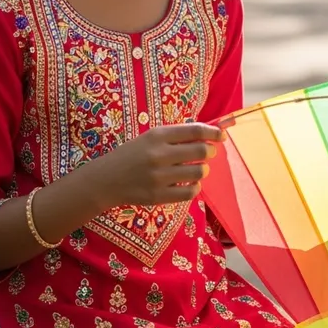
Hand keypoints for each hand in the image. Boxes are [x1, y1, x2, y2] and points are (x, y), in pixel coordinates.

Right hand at [93, 123, 223, 209]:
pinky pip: (190, 192)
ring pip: (198, 172)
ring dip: (203, 169)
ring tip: (198, 168)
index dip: (213, 133)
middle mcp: (159, 154)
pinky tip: (190, 183)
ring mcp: (159, 177)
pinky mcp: (158, 196)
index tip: (221, 135)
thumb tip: (207, 135)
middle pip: (201, 151)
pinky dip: (195, 186)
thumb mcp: (150, 138)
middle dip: (210, 151)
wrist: (105, 180)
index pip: (195, 131)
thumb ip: (176, 136)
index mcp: (157, 135)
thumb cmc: (131, 155)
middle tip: (209, 152)